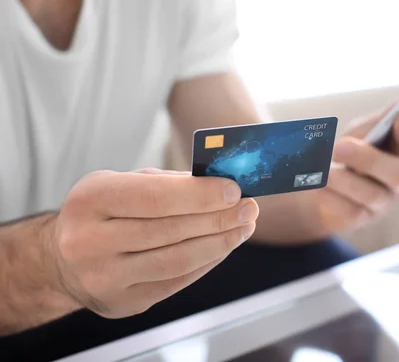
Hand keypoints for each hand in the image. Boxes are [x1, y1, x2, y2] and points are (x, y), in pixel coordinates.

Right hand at [47, 169, 258, 317]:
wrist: (62, 259)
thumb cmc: (101, 212)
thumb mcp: (122, 183)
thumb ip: (168, 183)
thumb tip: (221, 185)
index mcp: (90, 200)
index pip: (155, 197)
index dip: (200, 194)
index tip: (234, 190)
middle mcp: (89, 241)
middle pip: (170, 230)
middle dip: (219, 218)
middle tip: (249, 208)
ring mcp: (104, 278)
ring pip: (177, 260)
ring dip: (220, 243)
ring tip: (244, 227)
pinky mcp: (121, 303)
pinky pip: (176, 281)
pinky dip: (206, 262)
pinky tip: (224, 247)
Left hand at [316, 108, 398, 231]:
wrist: (321, 184)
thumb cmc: (350, 153)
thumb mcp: (362, 133)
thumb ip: (381, 121)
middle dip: (369, 159)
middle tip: (338, 146)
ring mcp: (381, 204)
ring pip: (371, 195)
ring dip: (342, 179)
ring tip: (322, 170)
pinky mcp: (359, 220)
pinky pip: (349, 212)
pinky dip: (330, 197)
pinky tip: (319, 187)